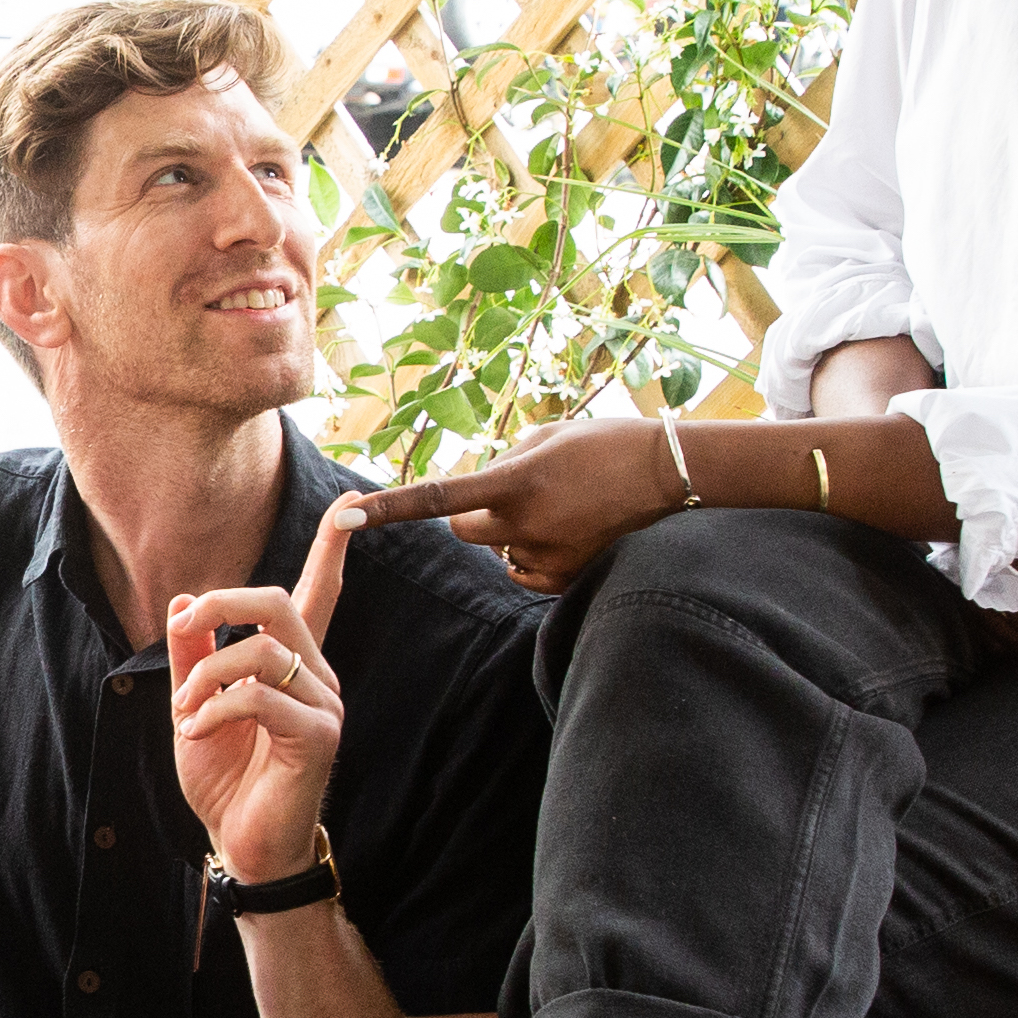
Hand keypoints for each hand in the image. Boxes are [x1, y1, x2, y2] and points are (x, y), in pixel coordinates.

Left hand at [166, 502, 356, 883]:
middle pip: (279, 603)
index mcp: (293, 663)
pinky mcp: (318, 736)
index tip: (350, 507)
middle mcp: (317, 676)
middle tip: (184, 628)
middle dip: (222, 604)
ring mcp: (323, 705)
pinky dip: (213, 709)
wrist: (241, 845)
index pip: (318, 594)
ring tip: (183, 713)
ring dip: (205, 674)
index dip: (331, 550)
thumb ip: (193, 656)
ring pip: (262, 651)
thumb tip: (185, 600)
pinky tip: (195, 731)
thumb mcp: (194, 707)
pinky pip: (258, 697)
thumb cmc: (225, 780)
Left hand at [347, 416, 682, 594]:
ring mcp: (548, 557)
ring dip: (512, 534)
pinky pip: (526, 571)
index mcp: (517, 481)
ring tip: (562, 508)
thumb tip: (474, 494)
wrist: (672, 473)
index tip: (345, 516)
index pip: (437, 498)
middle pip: (464, 531)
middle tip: (516, 494)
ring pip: (500, 552)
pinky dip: (535, 555)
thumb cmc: (606, 443)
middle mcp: (527, 524)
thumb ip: (501, 466)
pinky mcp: (567, 579)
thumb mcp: (546, 438)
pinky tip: (571, 531)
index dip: (388, 508)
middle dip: (474, 517)